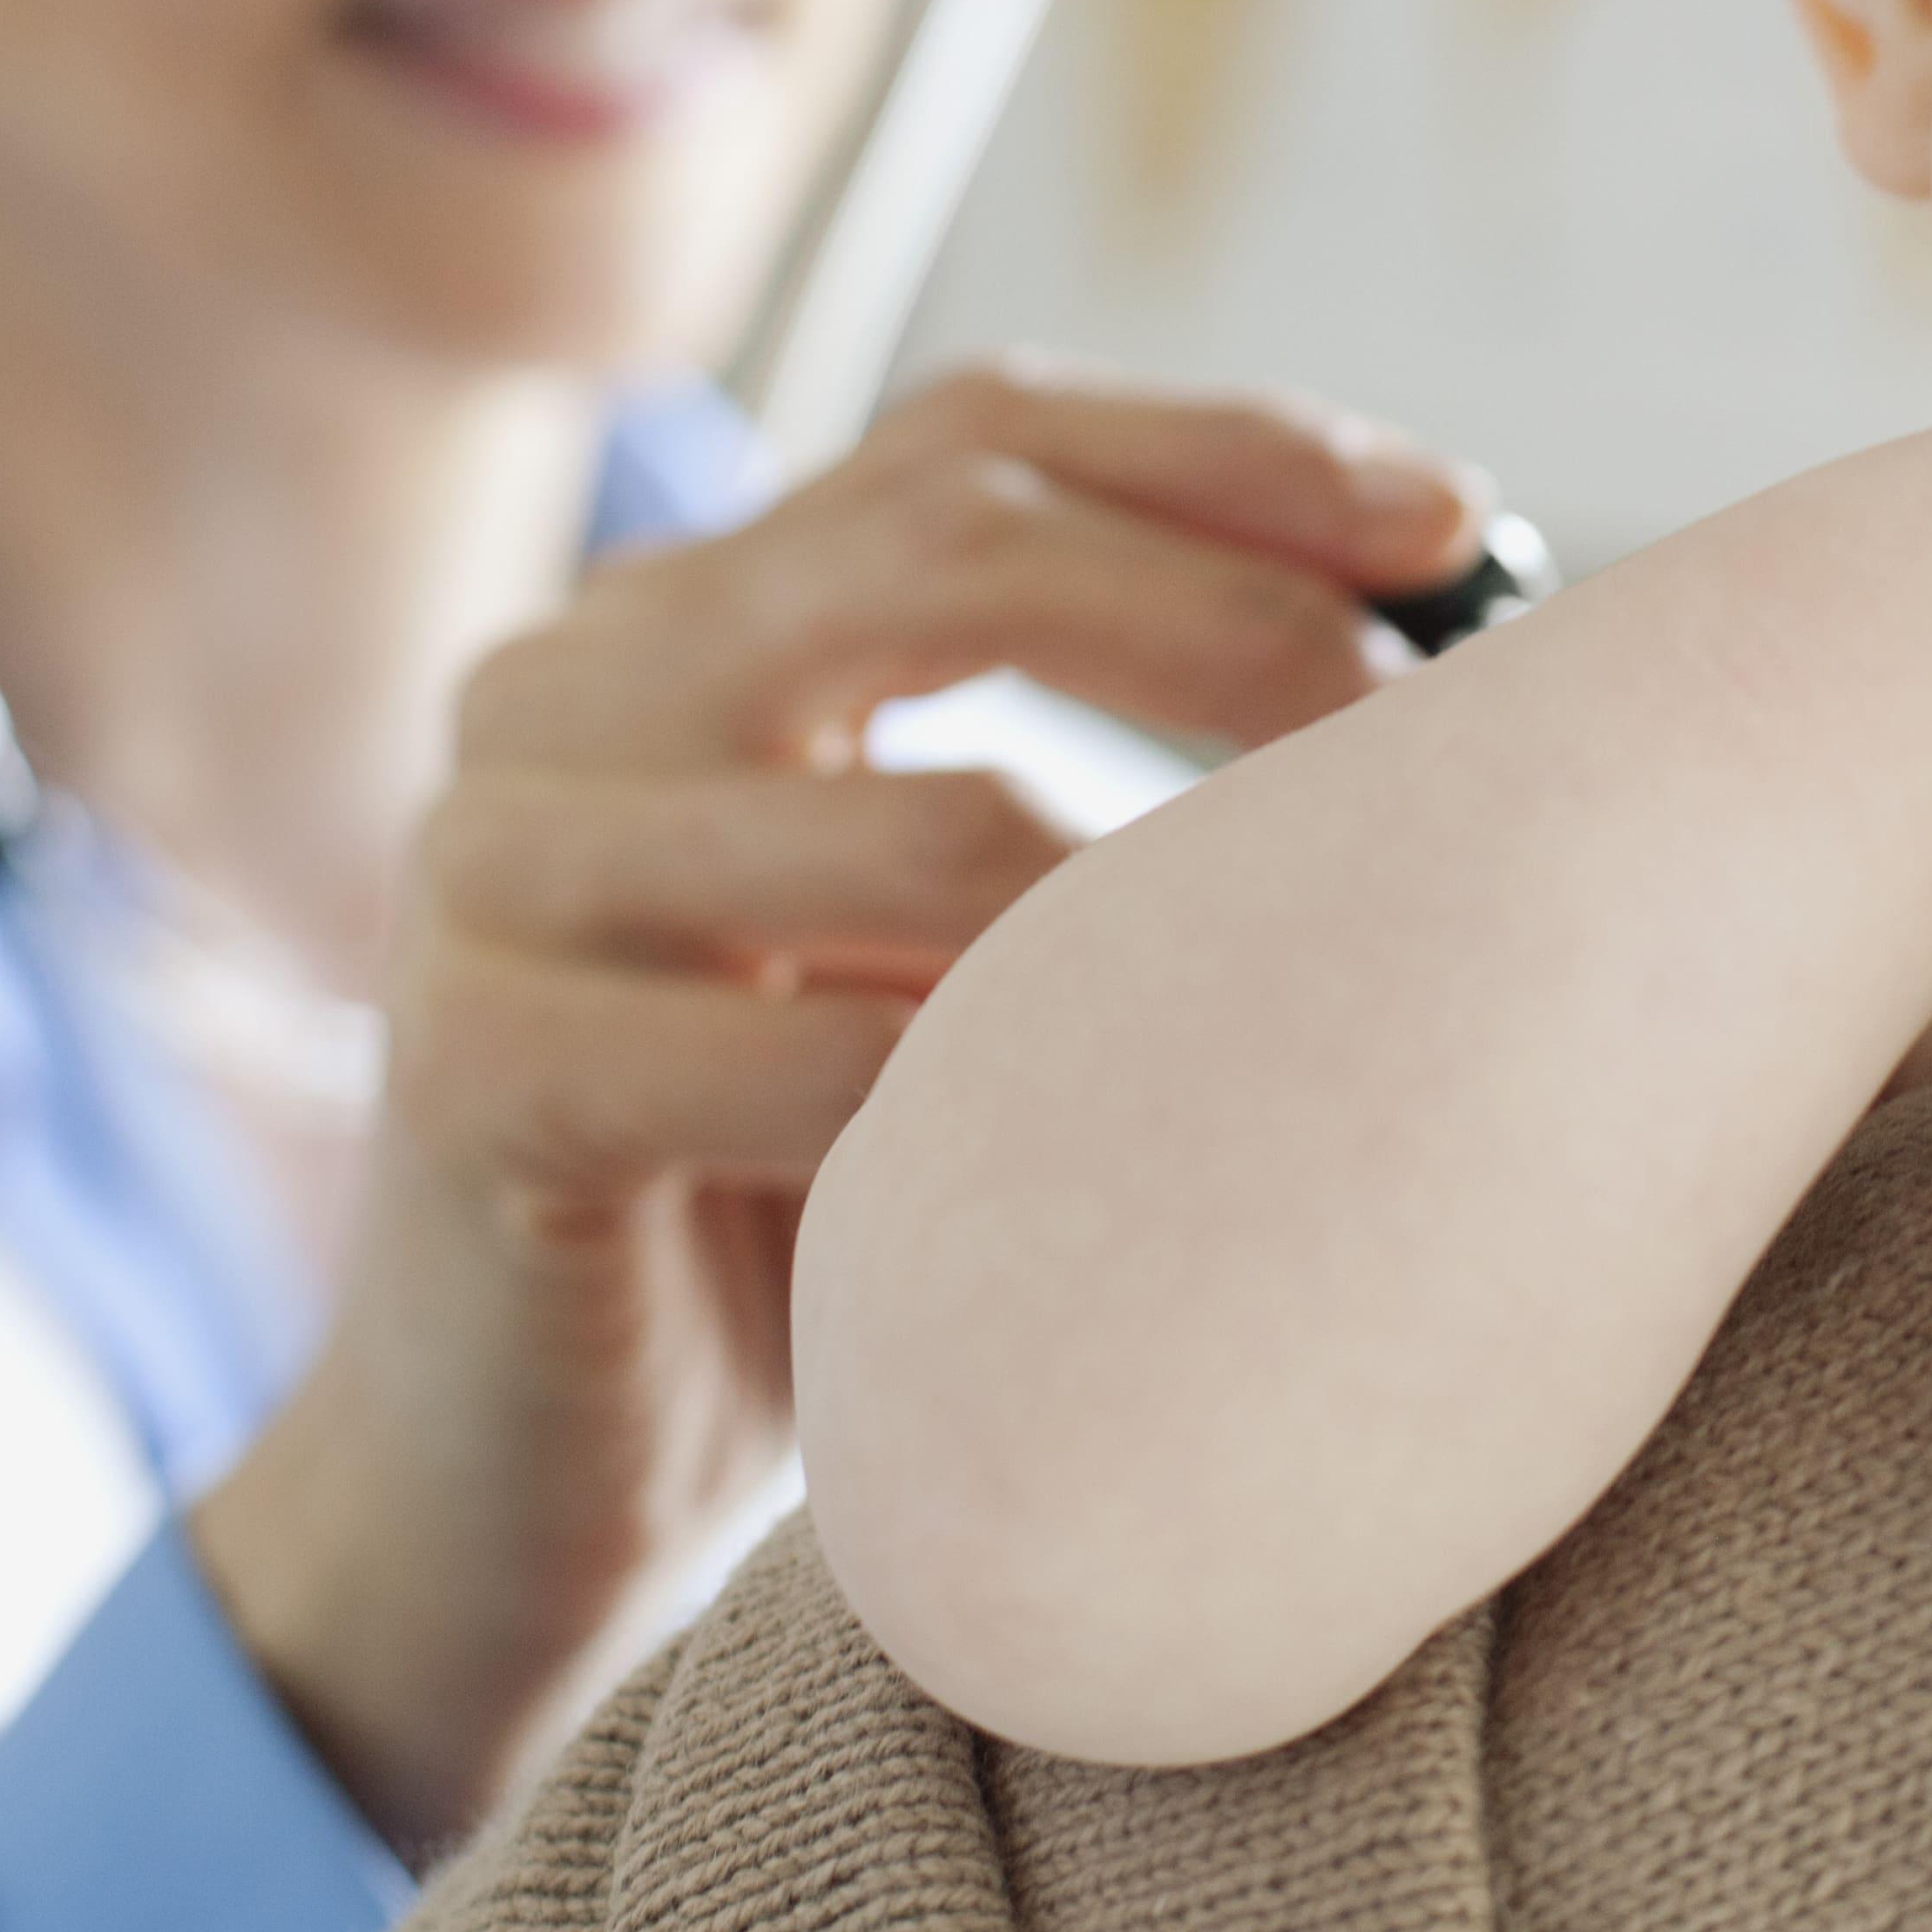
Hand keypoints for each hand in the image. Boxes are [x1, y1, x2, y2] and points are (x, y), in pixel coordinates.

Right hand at [186, 358, 1484, 1857]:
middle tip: (1410, 736)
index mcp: (679, 614)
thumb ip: (1071, 766)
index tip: (1453, 523)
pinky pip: (817, 1060)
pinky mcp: (478, 1069)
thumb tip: (1434, 619)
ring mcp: (493, 867)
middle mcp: (562, 686)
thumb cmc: (796, 1196)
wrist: (512, 1494)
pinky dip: (989, 1106)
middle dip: (1227, 620)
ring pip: (923, 818)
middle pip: (946, 548)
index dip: (1224, 454)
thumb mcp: (938, 933)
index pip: (972, 437)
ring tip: (1281, 996)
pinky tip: (1077, 1176)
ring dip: (1144, 913)